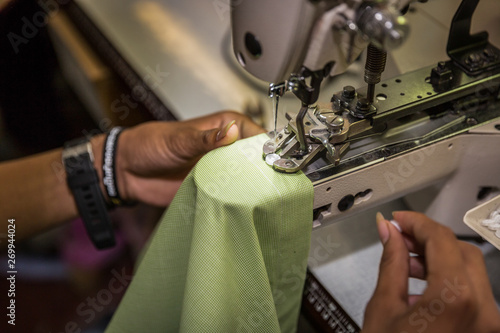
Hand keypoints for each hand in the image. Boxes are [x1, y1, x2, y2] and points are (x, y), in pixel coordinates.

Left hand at [113, 111, 264, 205]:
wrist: (129, 171)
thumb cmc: (151, 144)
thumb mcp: (180, 138)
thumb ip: (206, 138)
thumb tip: (232, 132)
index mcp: (224, 127)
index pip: (257, 135)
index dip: (267, 147)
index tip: (275, 161)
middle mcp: (226, 147)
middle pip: (256, 158)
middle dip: (263, 169)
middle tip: (270, 182)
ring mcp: (220, 168)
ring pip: (246, 177)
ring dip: (251, 185)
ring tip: (260, 194)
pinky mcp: (212, 186)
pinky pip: (230, 192)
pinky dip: (236, 197)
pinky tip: (242, 202)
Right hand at [362, 211, 499, 332]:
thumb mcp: (384, 307)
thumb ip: (391, 263)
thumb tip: (390, 232)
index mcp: (456, 300)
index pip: (442, 239)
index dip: (417, 222)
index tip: (399, 219)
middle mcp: (483, 312)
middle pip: (462, 252)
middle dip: (429, 239)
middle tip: (401, 235)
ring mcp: (487, 324)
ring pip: (470, 272)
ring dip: (439, 259)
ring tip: (407, 261)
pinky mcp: (484, 330)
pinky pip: (473, 294)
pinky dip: (449, 280)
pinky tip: (422, 283)